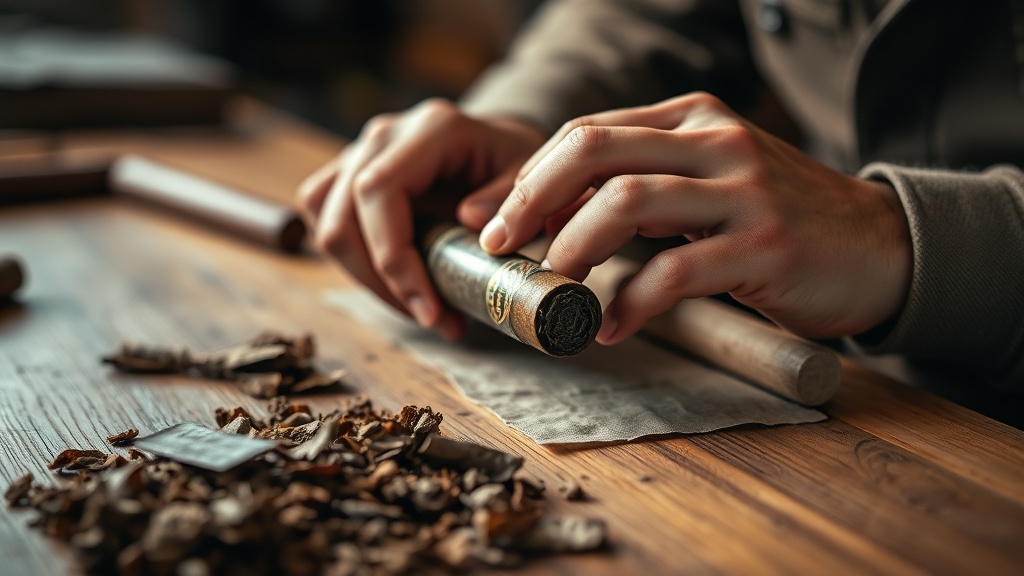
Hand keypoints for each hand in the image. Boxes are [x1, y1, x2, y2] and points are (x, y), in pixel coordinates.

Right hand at [298, 99, 545, 338]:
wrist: (497, 147)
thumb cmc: (512, 163)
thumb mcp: (528, 176)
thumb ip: (507, 198)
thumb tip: (469, 223)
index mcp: (430, 128)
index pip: (379, 190)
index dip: (392, 255)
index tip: (427, 307)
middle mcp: (385, 135)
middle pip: (343, 216)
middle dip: (381, 282)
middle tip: (433, 319)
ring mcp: (360, 154)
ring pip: (326, 225)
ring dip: (366, 280)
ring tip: (421, 309)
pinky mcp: (347, 177)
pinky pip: (325, 223)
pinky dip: (355, 265)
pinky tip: (397, 286)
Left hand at [478, 92, 911, 343]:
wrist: (879, 245)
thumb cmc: (775, 220)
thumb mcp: (706, 182)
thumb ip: (640, 184)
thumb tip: (547, 218)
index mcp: (691, 118)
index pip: (585, 133)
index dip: (525, 177)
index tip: (486, 219)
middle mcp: (713, 140)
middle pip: (592, 149)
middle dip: (528, 199)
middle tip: (498, 246)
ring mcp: (742, 189)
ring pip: (626, 199)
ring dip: (573, 247)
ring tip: (553, 288)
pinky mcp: (765, 244)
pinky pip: (675, 271)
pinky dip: (631, 303)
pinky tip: (611, 328)